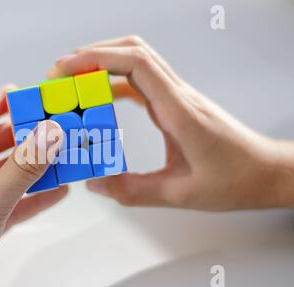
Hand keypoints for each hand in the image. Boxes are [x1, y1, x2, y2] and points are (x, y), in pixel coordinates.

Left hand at [0, 86, 65, 286]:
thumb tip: (49, 133)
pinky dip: (35, 194)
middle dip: (21, 133)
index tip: (20, 93)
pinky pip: (15, 200)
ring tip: (58, 154)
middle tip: (48, 123)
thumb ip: (22, 167)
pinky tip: (58, 191)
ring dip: (32, 164)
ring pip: (7, 173)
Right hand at [50, 35, 293, 210]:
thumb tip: (95, 183)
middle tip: (61, 72)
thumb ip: (133, 190)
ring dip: (102, 64)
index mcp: (179, 111)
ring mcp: (178, 96)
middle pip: (133, 51)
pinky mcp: (176, 103)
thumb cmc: (234, 179)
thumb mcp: (180, 193)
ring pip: (137, 61)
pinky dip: (115, 82)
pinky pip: (141, 81)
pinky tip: (100, 98)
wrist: (265, 171)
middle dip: (92, 55)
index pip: (136, 64)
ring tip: (73, 82)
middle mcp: (178, 95)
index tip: (66, 67)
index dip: (97, 58)